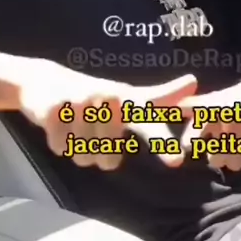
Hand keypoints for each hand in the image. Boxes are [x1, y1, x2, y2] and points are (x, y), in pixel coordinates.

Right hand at [18, 60, 196, 169]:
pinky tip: (58, 124)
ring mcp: (80, 102)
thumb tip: (194, 80)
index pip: (149, 124)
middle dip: (100, 155)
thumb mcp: (128, 96)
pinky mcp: (55, 108)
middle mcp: (108, 99)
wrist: (45, 81)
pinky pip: (61, 148)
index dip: (162, 143)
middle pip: (110, 160)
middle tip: (94, 132)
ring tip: (75, 125)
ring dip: (78, 149)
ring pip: (84, 157)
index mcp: (128, 101)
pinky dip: (58, 143)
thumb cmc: (95, 96)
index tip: (176, 161)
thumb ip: (161, 96)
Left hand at [180, 75, 240, 170]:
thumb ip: (192, 106)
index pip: (195, 135)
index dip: (192, 143)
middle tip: (222, 148)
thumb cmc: (235, 97)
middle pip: (215, 160)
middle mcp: (230, 120)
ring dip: (234, 159)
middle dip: (217, 156)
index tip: (191, 147)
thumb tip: (172, 110)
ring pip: (234, 164)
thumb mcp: (213, 99)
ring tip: (237, 146)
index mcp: (214, 110)